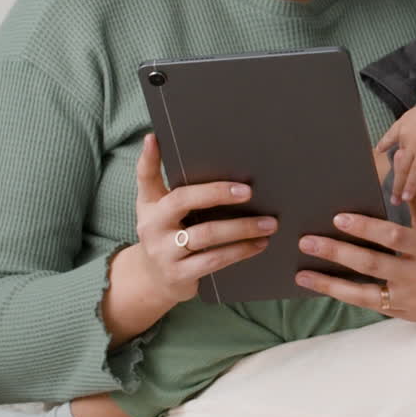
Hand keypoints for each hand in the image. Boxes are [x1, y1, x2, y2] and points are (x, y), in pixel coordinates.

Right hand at [102, 135, 277, 344]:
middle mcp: (152, 227)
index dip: (149, 158)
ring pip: (206, 235)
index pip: (147, 177)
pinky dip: (240, 251)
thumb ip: (157, 177)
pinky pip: (214, 261)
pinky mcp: (180, 275)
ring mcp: (165, 253)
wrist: (153, 280)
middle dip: (217, 193)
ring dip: (241, 228)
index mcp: (149, 205)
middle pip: (184, 201)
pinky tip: (259, 244)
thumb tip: (156, 138)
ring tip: (268, 223)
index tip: (157, 137)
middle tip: (249, 191)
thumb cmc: (163, 233)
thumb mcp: (154, 206)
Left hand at [295, 182, 415, 321]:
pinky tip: (326, 288)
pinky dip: (349, 297)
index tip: (337, 218)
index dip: (364, 228)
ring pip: (367, 294)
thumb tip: (395, 159)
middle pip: (372, 265)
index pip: (392, 236)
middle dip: (336, 253)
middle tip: (305, 241)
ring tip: (302, 275)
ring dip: (331, 284)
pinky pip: (374, 306)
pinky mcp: (412, 314)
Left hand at [376, 88, 415, 203]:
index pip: (393, 133)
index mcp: (408, 118)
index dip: (386, 143)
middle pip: (397, 157)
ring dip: (399, 186)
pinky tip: (406, 197)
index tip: (379, 150)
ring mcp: (414, 143)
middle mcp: (407, 132)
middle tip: (388, 189)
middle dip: (394, 175)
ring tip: (395, 200)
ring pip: (403, 168)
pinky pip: (415, 174)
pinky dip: (410, 186)